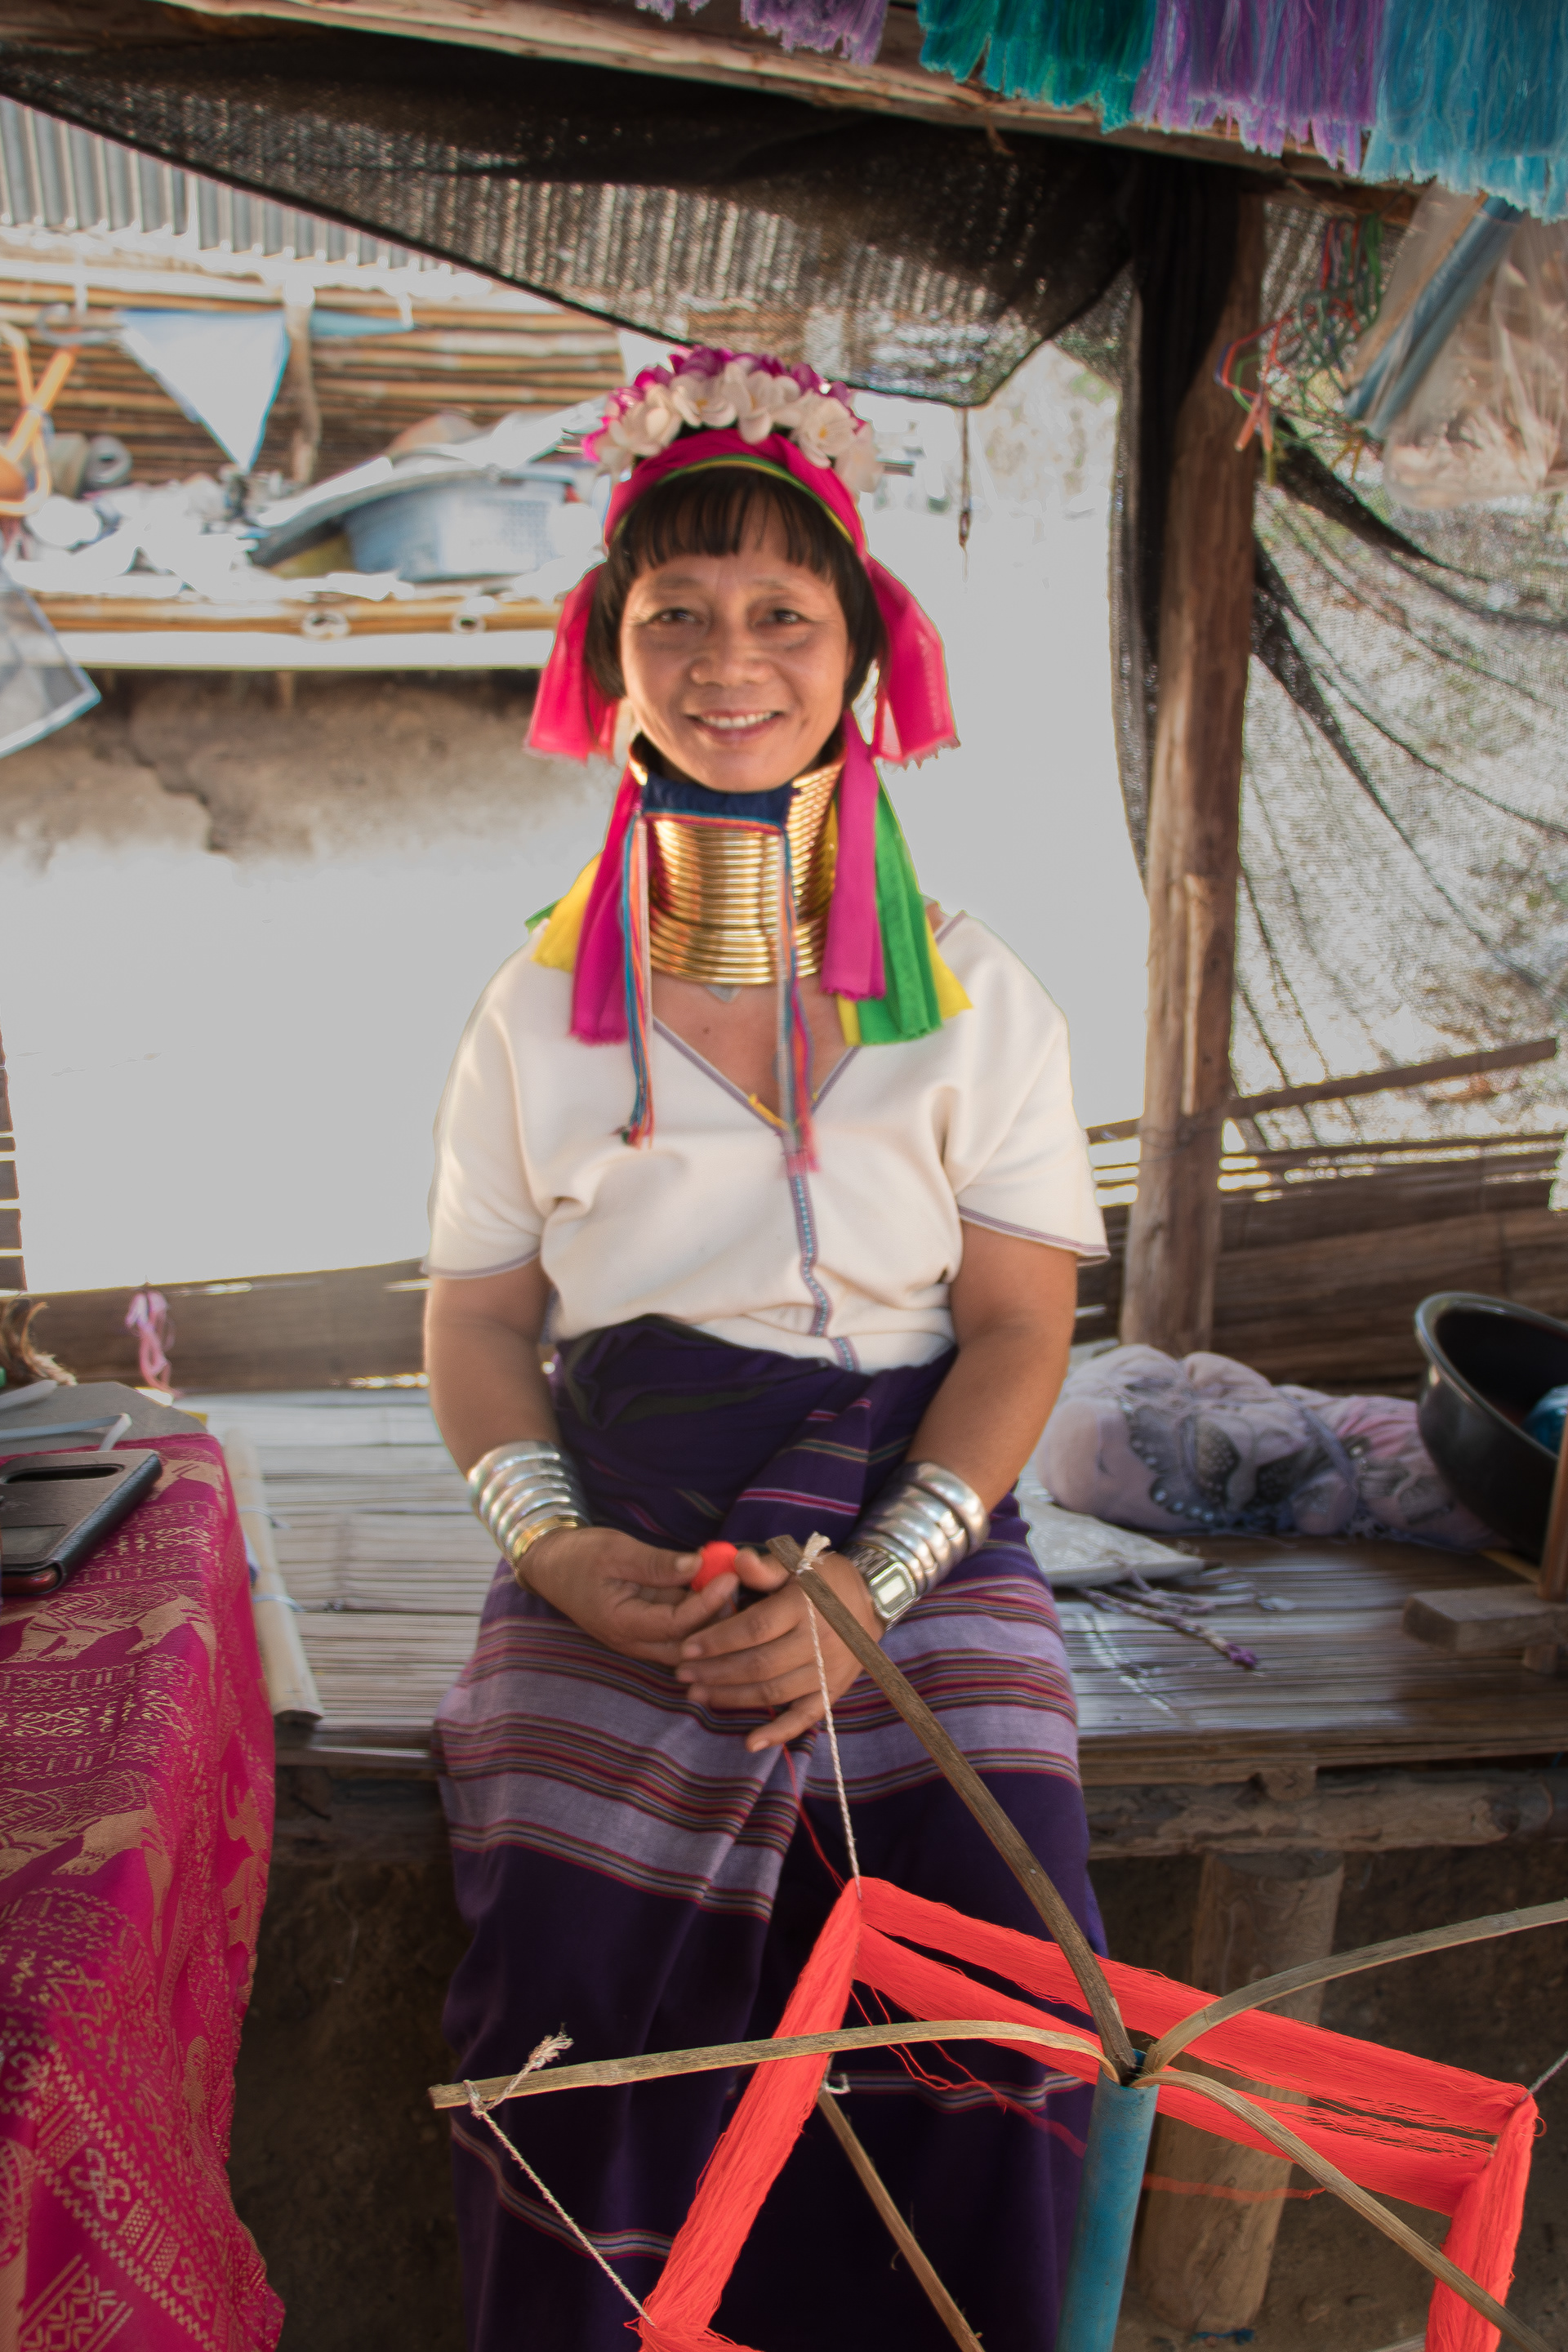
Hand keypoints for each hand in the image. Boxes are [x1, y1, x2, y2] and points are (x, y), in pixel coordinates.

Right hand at [521, 1526, 738, 1665]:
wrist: (551, 1566)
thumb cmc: (579, 1556)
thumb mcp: (616, 1551)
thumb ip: (657, 1563)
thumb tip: (698, 1566)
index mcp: (621, 1624)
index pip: (677, 1623)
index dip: (708, 1602)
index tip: (731, 1576)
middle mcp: (632, 1642)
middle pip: (688, 1645)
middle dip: (718, 1620)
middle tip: (741, 1589)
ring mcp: (639, 1640)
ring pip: (687, 1644)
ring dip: (711, 1622)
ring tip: (734, 1591)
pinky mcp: (645, 1631)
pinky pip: (679, 1633)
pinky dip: (699, 1617)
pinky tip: (716, 1593)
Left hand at [675, 1546, 882, 1753]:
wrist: (871, 1597)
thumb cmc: (823, 1576)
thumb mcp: (797, 1560)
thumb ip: (766, 1566)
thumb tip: (737, 1561)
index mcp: (806, 1605)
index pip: (755, 1628)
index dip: (718, 1641)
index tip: (687, 1649)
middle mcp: (820, 1640)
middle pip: (760, 1665)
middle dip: (716, 1672)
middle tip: (683, 1674)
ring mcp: (829, 1669)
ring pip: (774, 1693)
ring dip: (733, 1698)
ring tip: (699, 1695)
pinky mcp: (834, 1690)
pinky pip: (806, 1717)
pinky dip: (779, 1733)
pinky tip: (750, 1742)